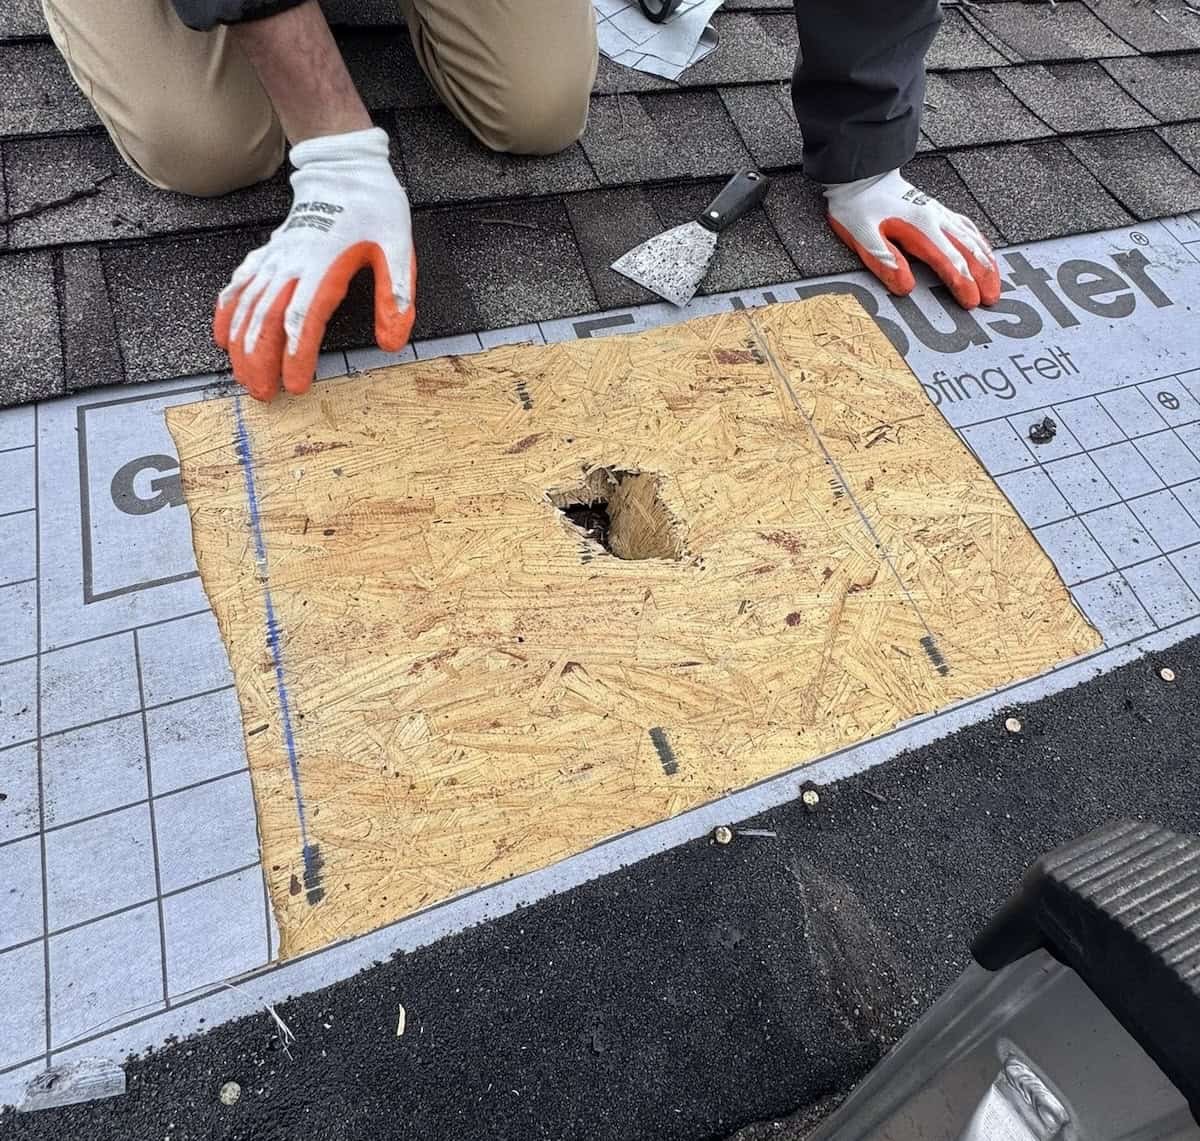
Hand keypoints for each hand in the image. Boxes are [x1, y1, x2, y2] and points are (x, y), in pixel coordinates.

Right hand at [214, 126, 415, 400]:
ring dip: (240, 343)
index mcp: (324, 265)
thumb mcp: (399, 247)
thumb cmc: (375, 205)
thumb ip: (397, 295)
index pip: (302, 318)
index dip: (296, 355)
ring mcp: (276, 256)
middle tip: (262, 394)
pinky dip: (228, 309)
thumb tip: (393, 342)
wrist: (346, 165)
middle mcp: (292, 263)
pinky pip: (240, 282)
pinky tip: (222, 334)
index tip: (295, 385)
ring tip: (241, 376)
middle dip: (259, 359)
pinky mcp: (270, 251)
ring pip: (247, 304)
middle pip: (265, 318)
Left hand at [824, 170, 999, 309]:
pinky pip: (967, 227)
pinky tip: (983, 250)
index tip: (972, 302)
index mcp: (920, 228)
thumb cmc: (859, 207)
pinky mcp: (936, 210)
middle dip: (984, 276)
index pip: (949, 261)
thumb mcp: (863, 238)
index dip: (963, 284)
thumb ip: (886, 262)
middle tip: (992, 299)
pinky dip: (980, 242)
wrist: (860, 176)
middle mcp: (936, 219)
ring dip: (987, 261)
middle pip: (969, 251)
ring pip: (973, 238)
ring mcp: (939, 213)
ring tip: (995, 281)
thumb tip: (907, 287)